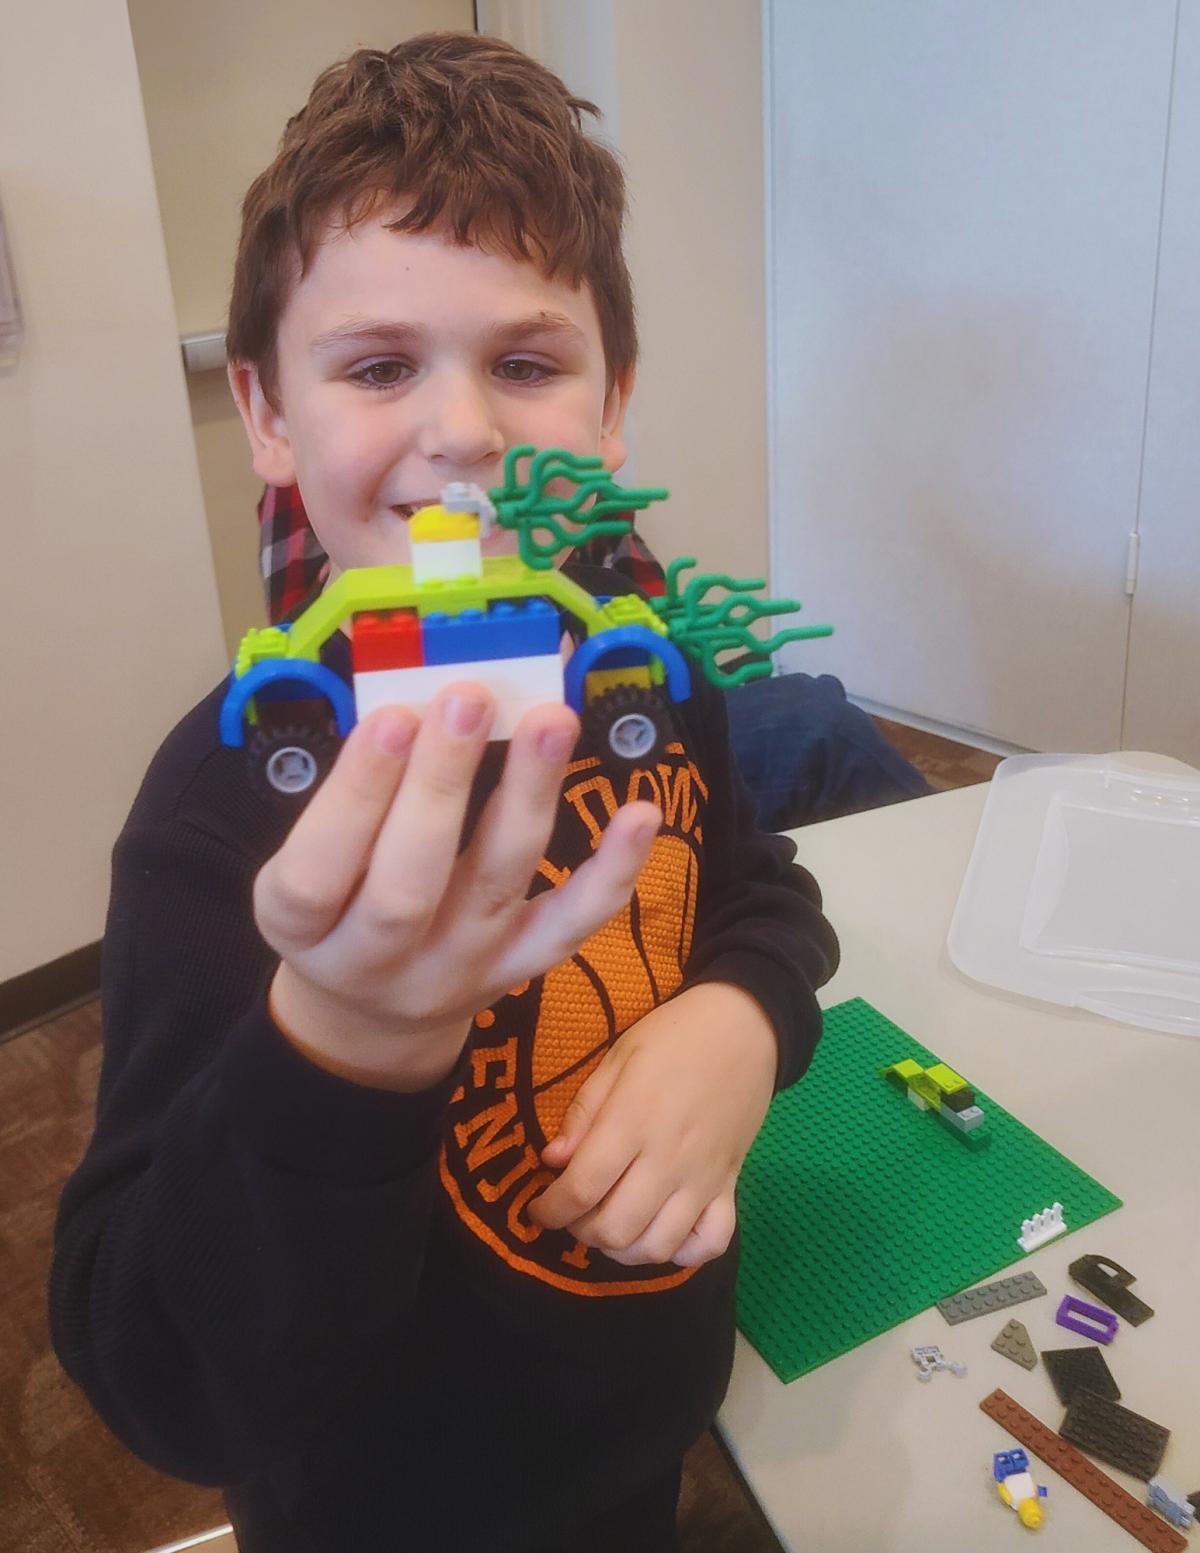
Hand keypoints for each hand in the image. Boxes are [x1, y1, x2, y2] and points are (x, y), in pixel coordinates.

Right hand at [256, 685, 661, 1089]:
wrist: (367, 1012)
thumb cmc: (335, 902)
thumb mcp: (308, 852)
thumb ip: (355, 786)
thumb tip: (425, 682)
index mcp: (300, 925)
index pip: (320, 869)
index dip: (358, 793)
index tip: (395, 715)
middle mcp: (375, 958)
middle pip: (408, 884)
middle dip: (441, 786)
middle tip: (469, 699)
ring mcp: (455, 967)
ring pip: (495, 886)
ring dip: (527, 797)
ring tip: (549, 720)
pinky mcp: (517, 968)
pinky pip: (569, 926)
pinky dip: (611, 872)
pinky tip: (640, 813)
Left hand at [528, 982, 777, 1265]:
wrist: (744, 1027)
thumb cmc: (673, 1036)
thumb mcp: (616, 1058)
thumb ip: (584, 1112)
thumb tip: (552, 1161)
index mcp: (633, 1121)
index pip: (582, 1189)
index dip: (550, 1210)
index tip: (538, 1210)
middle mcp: (668, 1159)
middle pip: (615, 1229)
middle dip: (580, 1232)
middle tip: (573, 1213)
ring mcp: (704, 1179)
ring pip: (657, 1246)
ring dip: (623, 1250)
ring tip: (610, 1225)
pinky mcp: (731, 1186)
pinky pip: (711, 1243)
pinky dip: (682, 1253)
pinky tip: (661, 1233)